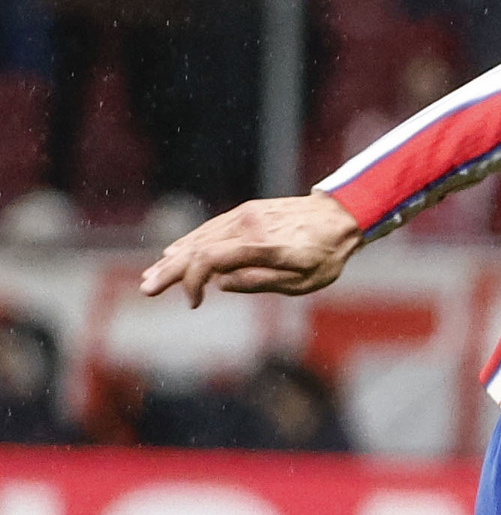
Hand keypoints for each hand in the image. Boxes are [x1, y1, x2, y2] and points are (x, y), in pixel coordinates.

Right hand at [139, 193, 361, 308]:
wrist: (341, 216)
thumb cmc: (327, 256)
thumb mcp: (304, 281)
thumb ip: (261, 281)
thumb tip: (220, 283)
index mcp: (262, 246)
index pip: (213, 260)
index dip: (195, 281)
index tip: (193, 302)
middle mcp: (248, 227)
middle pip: (198, 248)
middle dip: (170, 271)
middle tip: (146, 290)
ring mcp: (244, 216)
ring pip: (200, 237)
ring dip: (173, 258)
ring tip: (151, 276)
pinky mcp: (245, 212)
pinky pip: (210, 228)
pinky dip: (189, 242)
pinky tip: (173, 252)